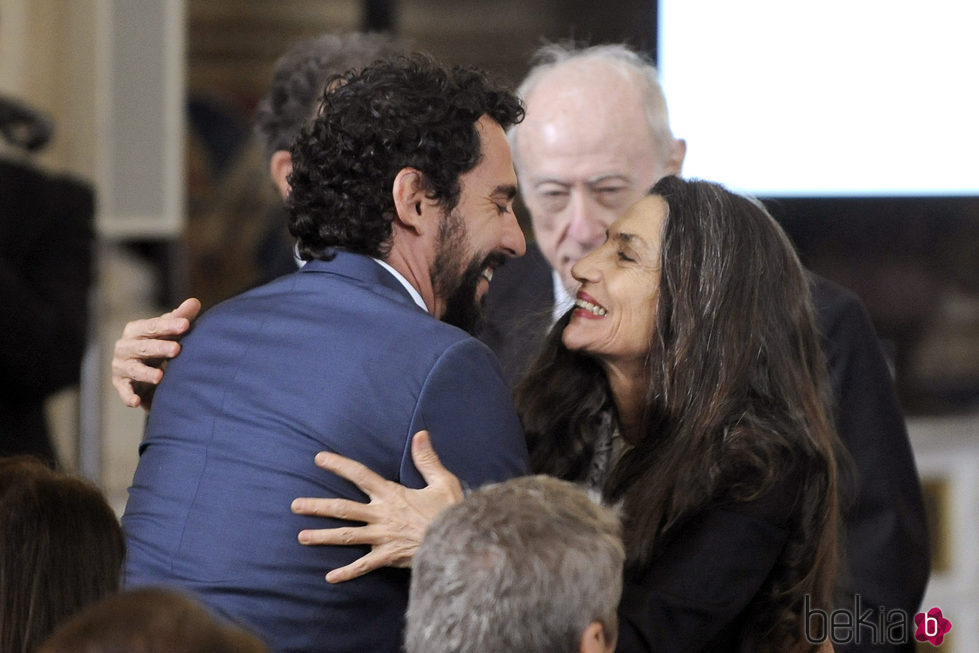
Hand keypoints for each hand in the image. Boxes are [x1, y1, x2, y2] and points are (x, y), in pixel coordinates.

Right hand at [111, 297, 200, 410]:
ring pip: (134, 369)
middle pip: (143, 346)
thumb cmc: (157, 344)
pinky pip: (124, 390)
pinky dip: (128, 396)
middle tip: (177, 349)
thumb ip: (180, 318)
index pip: (153, 326)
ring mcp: (121, 366)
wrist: (142, 368)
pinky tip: (136, 402)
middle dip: (159, 347)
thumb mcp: (168, 331)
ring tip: (160, 377)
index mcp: (136, 330)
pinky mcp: (121, 384)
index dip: (169, 325)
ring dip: (146, 373)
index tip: (186, 324)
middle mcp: (125, 346)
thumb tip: (195, 302)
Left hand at [291, 430, 462, 582]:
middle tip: (295, 505)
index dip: (338, 465)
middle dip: (317, 506)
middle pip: (343, 508)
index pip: (359, 475)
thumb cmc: (451, 511)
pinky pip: (364, 565)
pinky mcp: (388, 556)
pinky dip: (347, 572)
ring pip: (346, 536)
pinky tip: (330, 577)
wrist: (459, 542)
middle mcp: (381, 515)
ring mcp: (382, 537)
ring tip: (301, 536)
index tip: (319, 458)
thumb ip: (427, 459)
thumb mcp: (442, 481)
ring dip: (322, 536)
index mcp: (391, 494)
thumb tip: (421, 434)